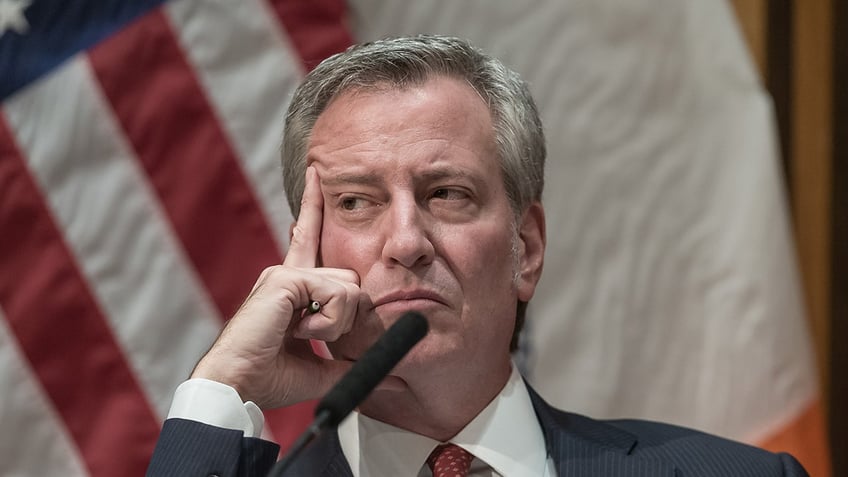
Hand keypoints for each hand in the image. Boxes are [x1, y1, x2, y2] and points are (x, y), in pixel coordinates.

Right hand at [191, 166, 360, 407]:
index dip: (313, 207)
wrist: (239, 386)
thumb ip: (352, 364)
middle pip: (351, 277)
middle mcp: (287, 273)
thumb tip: (395, 379)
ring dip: (337, 323)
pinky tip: (299, 330)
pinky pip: (336, 293)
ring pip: (348, 287)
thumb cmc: (268, 377)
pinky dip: (328, 321)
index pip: (307, 238)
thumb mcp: (319, 368)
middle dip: (346, 316)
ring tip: (303, 335)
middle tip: (313, 336)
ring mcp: (285, 273)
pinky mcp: (284, 279)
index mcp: (292, 288)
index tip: (316, 175)